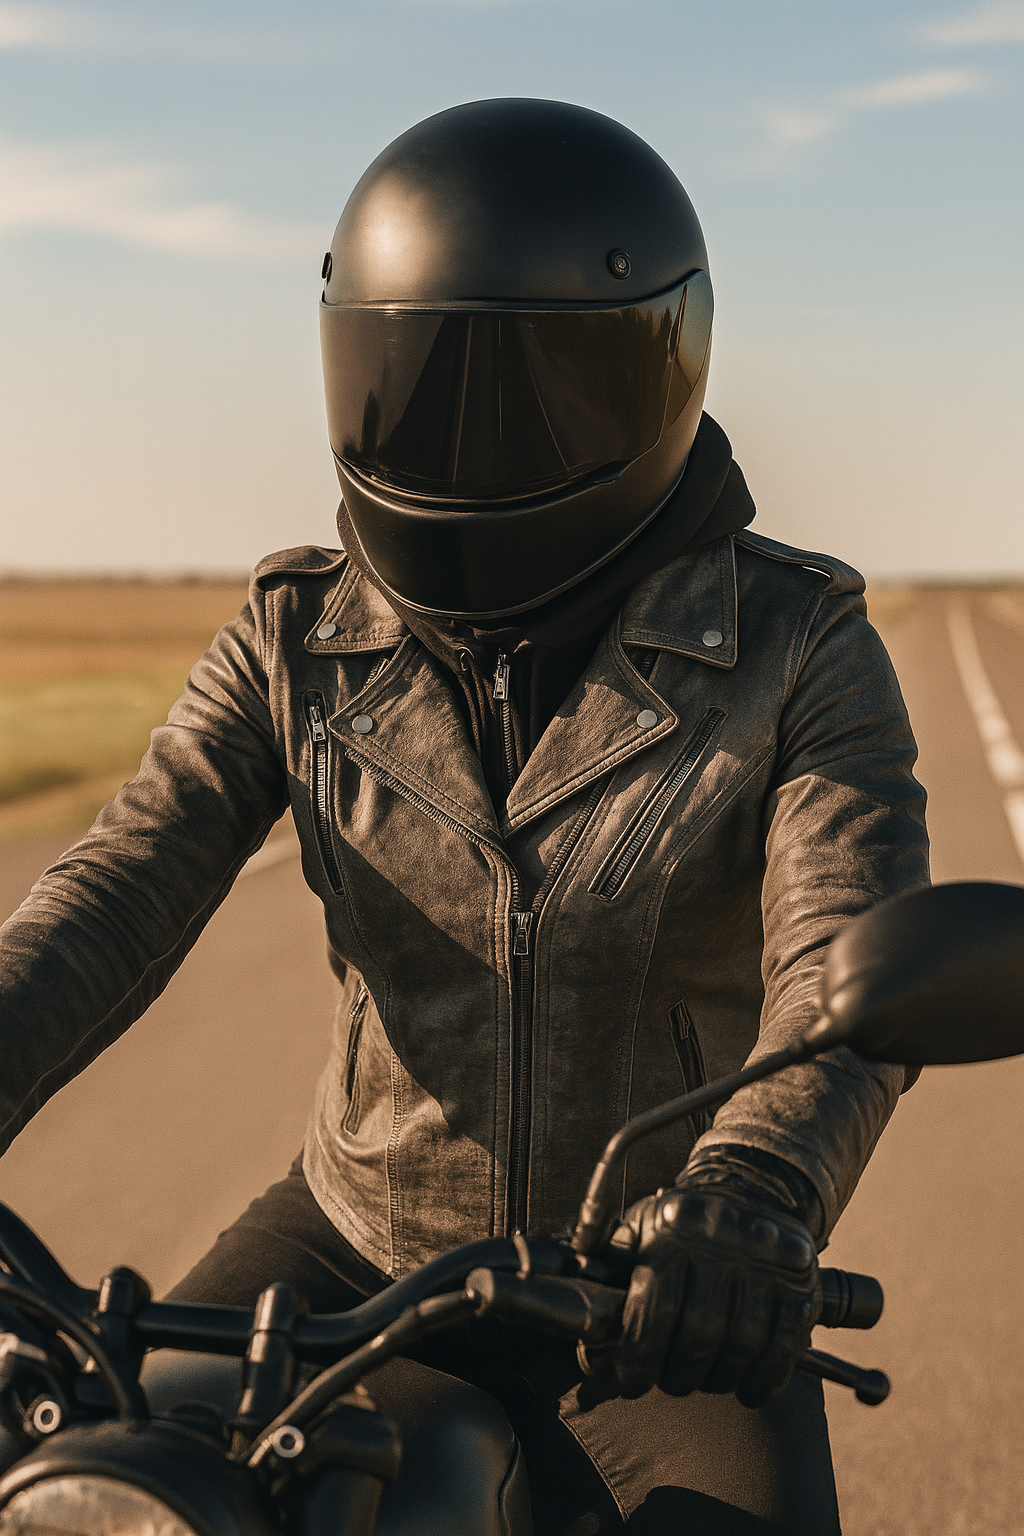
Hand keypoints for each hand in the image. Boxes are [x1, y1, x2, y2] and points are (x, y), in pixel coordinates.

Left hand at [613, 1183, 820, 1407]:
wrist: (754, 1189)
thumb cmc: (683, 1225)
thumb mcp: (640, 1230)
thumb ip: (610, 1278)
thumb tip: (589, 1346)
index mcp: (673, 1230)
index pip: (656, 1309)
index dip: (639, 1357)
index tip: (632, 1382)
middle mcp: (722, 1244)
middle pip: (700, 1335)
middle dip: (678, 1374)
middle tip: (670, 1380)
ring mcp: (767, 1266)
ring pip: (741, 1348)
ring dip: (717, 1380)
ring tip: (704, 1378)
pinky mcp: (801, 1287)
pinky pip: (782, 1350)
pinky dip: (763, 1381)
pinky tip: (745, 1388)